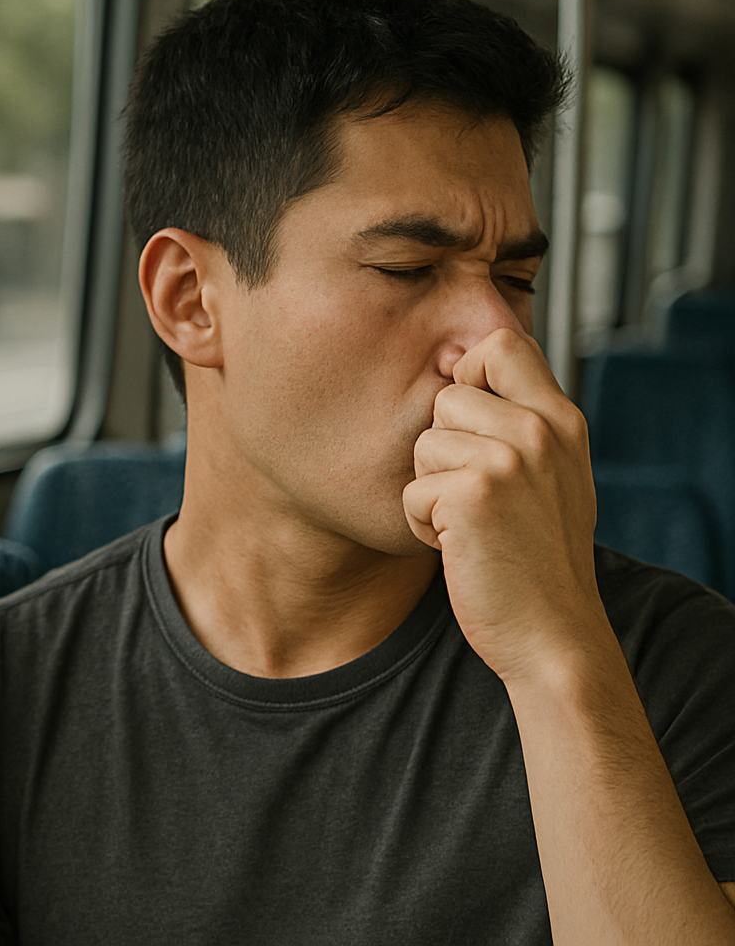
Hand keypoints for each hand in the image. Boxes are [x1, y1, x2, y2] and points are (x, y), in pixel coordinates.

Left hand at [402, 328, 603, 682]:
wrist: (552, 633)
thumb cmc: (536, 557)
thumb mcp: (551, 476)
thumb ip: (519, 422)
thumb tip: (456, 364)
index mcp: (562, 420)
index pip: (501, 343)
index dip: (470, 372)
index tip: (471, 422)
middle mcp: (541, 431)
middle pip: (447, 394)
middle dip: (443, 446)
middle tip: (476, 496)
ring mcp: (510, 461)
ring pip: (425, 442)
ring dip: (431, 488)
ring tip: (469, 524)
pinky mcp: (474, 495)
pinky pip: (412, 490)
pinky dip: (422, 525)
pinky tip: (458, 548)